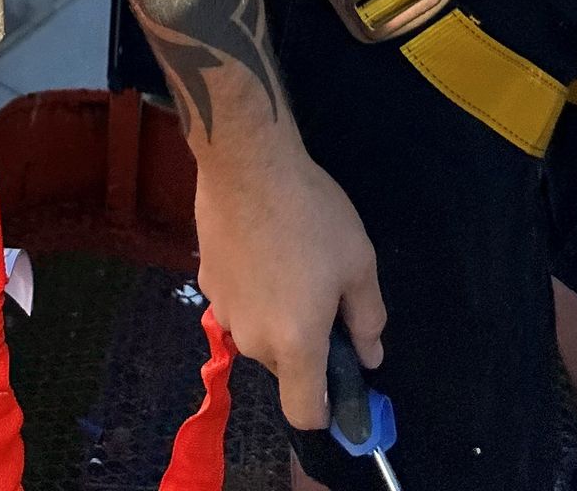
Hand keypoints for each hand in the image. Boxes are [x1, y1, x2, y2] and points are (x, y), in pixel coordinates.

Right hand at [192, 119, 384, 433]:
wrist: (247, 163)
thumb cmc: (311, 215)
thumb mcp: (358, 263)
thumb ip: (368, 319)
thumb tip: (370, 355)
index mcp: (295, 344)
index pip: (303, 413)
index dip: (325, 411)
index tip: (340, 384)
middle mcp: (253, 339)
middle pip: (283, 367)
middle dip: (304, 346)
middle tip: (324, 295)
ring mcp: (223, 310)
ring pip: (258, 333)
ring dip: (276, 316)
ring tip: (291, 261)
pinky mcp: (205, 280)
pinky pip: (238, 303)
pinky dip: (253, 290)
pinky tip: (263, 247)